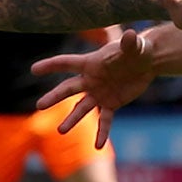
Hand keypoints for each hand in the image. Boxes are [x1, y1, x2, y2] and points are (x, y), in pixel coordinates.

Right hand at [34, 30, 159, 146]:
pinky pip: (104, 120)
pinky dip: (102, 133)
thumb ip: (130, 43)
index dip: (50, 65)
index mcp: (91, 64)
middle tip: (39, 106)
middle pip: (67, 89)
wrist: (147, 62)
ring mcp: (99, 93)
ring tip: (61, 131)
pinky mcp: (111, 104)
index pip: (66, 63)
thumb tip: (131, 35)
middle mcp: (90, 80)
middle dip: (54, 97)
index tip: (34, 70)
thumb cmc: (137, 49)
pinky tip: (98, 146)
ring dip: (71, 120)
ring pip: (81, 108)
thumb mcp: (134, 46)